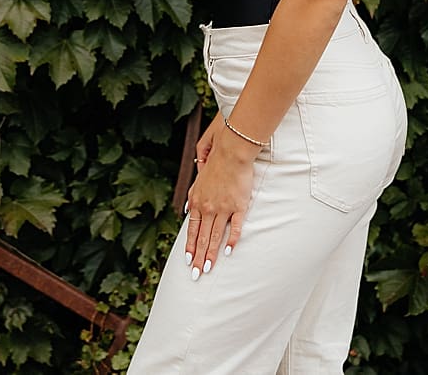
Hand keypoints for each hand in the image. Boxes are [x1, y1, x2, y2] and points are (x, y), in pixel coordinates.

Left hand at [183, 119, 256, 278]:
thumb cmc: (216, 162)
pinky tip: (229, 252)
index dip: (190, 246)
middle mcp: (208, 207)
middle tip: (196, 275)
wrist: (231, 152)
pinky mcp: (238, 206)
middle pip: (202, 237)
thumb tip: (188, 209)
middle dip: (198, 257)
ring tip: (208, 270)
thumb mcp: (198, 179)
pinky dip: (232, 240)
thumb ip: (193, 195)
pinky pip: (235, 227)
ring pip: (215, 236)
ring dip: (211, 255)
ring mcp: (223, 208)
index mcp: (197, 201)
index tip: (188, 261)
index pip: (192, 229)